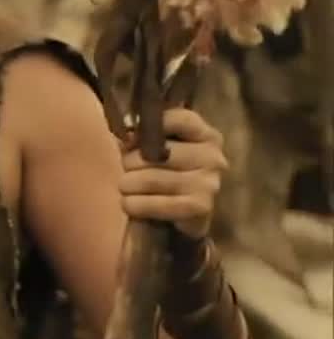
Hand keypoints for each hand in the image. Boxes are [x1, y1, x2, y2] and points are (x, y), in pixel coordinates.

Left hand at [118, 108, 227, 239]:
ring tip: (127, 188)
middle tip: (127, 170)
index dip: (148, 126)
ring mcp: (209, 183)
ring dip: (128, 185)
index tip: (129, 138)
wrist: (175, 220)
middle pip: (155, 151)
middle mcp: (213, 157)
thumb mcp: (153, 148)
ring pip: (149, 178)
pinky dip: (134, 204)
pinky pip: (153, 204)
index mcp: (205, 135)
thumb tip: (125, 126)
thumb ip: (141, 134)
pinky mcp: (200, 208)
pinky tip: (131, 204)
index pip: (178, 119)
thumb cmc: (161, 175)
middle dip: (130, 162)